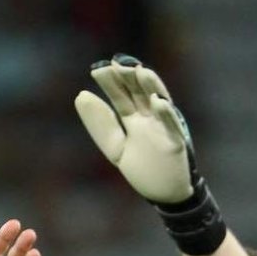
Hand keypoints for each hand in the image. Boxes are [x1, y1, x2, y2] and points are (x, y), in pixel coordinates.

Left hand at [74, 53, 198, 203]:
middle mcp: (150, 120)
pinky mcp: (176, 143)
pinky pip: (172, 127)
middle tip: (116, 62)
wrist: (165, 194)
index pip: (122, 97)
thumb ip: (100, 124)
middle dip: (129, 78)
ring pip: (158, 102)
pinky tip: (158, 101)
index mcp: (135, 120)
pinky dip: (167, 114)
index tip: (98, 68)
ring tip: (139, 70)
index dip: (111, 83)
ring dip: (150, 86)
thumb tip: (80, 95)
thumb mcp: (116, 146)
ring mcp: (164, 129)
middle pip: (139, 94)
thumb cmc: (143, 168)